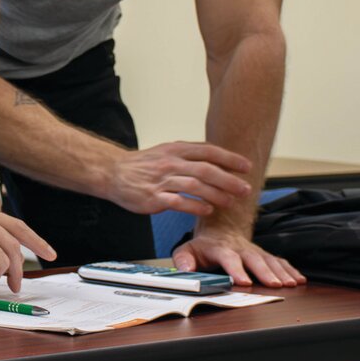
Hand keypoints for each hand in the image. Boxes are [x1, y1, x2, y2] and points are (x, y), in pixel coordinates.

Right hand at [107, 141, 252, 215]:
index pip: (208, 151)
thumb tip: (217, 160)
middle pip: (206, 169)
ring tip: (230, 202)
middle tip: (245, 189)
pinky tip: (207, 210)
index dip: (229, 159)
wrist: (113, 172)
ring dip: (216, 194)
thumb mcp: (166, 151)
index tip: (246, 166)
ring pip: (195, 186)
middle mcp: (171, 163)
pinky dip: (195, 206)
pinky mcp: (154, 197)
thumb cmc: (143, 165)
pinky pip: (179, 202)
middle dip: (229, 180)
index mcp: (176, 150)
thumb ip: (189, 155)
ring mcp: (162, 180)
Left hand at [172, 225, 305, 287]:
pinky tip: (299, 279)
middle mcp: (240, 248)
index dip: (236, 270)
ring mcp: (254, 251)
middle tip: (275, 285)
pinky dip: (290, 270)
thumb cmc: (203, 247)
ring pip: (270, 260)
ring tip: (291, 284)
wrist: (220, 230)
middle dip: (265, 272)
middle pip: (254, 259)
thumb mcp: (186, 251)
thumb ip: (183, 261)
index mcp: (220, 248)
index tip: (243, 282)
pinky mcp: (264, 255)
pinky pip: (279, 261)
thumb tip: (185, 271)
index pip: (228, 258)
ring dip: (281, 272)